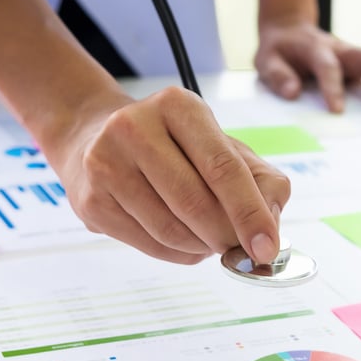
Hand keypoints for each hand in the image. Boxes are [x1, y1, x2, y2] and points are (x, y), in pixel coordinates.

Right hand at [0, 0, 288, 265]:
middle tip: (241, 249)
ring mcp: (106, 163)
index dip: (250, 213)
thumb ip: (261, 180)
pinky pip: (147, 244)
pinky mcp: (90, 200)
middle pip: (195, 202)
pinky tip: (186, 243)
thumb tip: (270, 228)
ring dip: (203, 247)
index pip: (223, 167)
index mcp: (178, 106)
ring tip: (212, 241)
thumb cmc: (173, 145)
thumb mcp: (222, 144)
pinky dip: (178, 254)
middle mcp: (135, 127)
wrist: (94, 135)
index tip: (267, 248)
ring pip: (171, 229)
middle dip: (226, 236)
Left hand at [255, 0, 360, 112]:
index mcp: (314, 48)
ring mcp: (354, 54)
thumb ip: (277, 75)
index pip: (328, 66)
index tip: (337, 110)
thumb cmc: (279, 51)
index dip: (333, 87)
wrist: (290, 30)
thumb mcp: (265, 60)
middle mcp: (339, 49)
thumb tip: (293, 92)